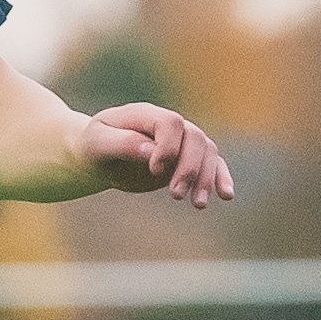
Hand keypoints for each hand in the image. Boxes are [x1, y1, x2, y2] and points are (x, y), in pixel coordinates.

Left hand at [76, 103, 234, 207]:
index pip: (170, 123)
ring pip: (207, 151)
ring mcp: (180, 141)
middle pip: (194, 137)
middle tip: (175, 196)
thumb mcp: (98, 144)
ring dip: (205, 178)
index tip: (153, 169)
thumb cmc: (95, 147)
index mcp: (145, 114)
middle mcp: (168, 124)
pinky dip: (220, 178)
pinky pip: (212, 163)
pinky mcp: (186, 159)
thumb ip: (122, 144)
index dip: (168, 146)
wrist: (98, 156)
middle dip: (188, 168)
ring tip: (197, 205)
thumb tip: (149, 151)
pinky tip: (226, 196)